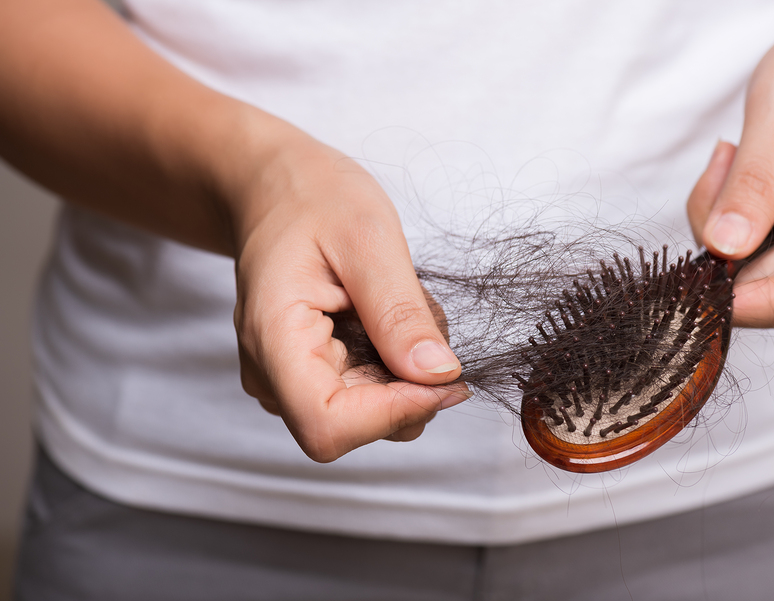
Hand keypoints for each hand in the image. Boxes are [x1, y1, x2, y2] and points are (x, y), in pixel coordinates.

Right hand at [230, 135, 470, 461]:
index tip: (443, 374)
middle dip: (410, 387)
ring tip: (399, 309)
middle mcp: (271, 374)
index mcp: (274, 339)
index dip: (393, 412)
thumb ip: (400, 312)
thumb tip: (439, 375)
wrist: (277, 188)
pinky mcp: (309, 376)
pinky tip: (386, 321)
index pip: (329, 426)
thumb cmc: (314, 199)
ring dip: (406, 375)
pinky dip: (394, 368)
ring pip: (368, 418)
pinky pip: (366, 396)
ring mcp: (287, 380)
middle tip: (422, 317)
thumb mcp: (369, 239)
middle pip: (355, 428)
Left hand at [687, 0, 773, 329]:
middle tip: (720, 170)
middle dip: (722, 242)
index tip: (693, 272)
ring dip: (726, 223)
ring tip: (735, 159)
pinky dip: (736, 215)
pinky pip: (762, 243)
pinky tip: (745, 170)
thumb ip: (755, 181)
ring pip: (759, 265)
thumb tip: (725, 249)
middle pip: (770, 284)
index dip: (742, 304)